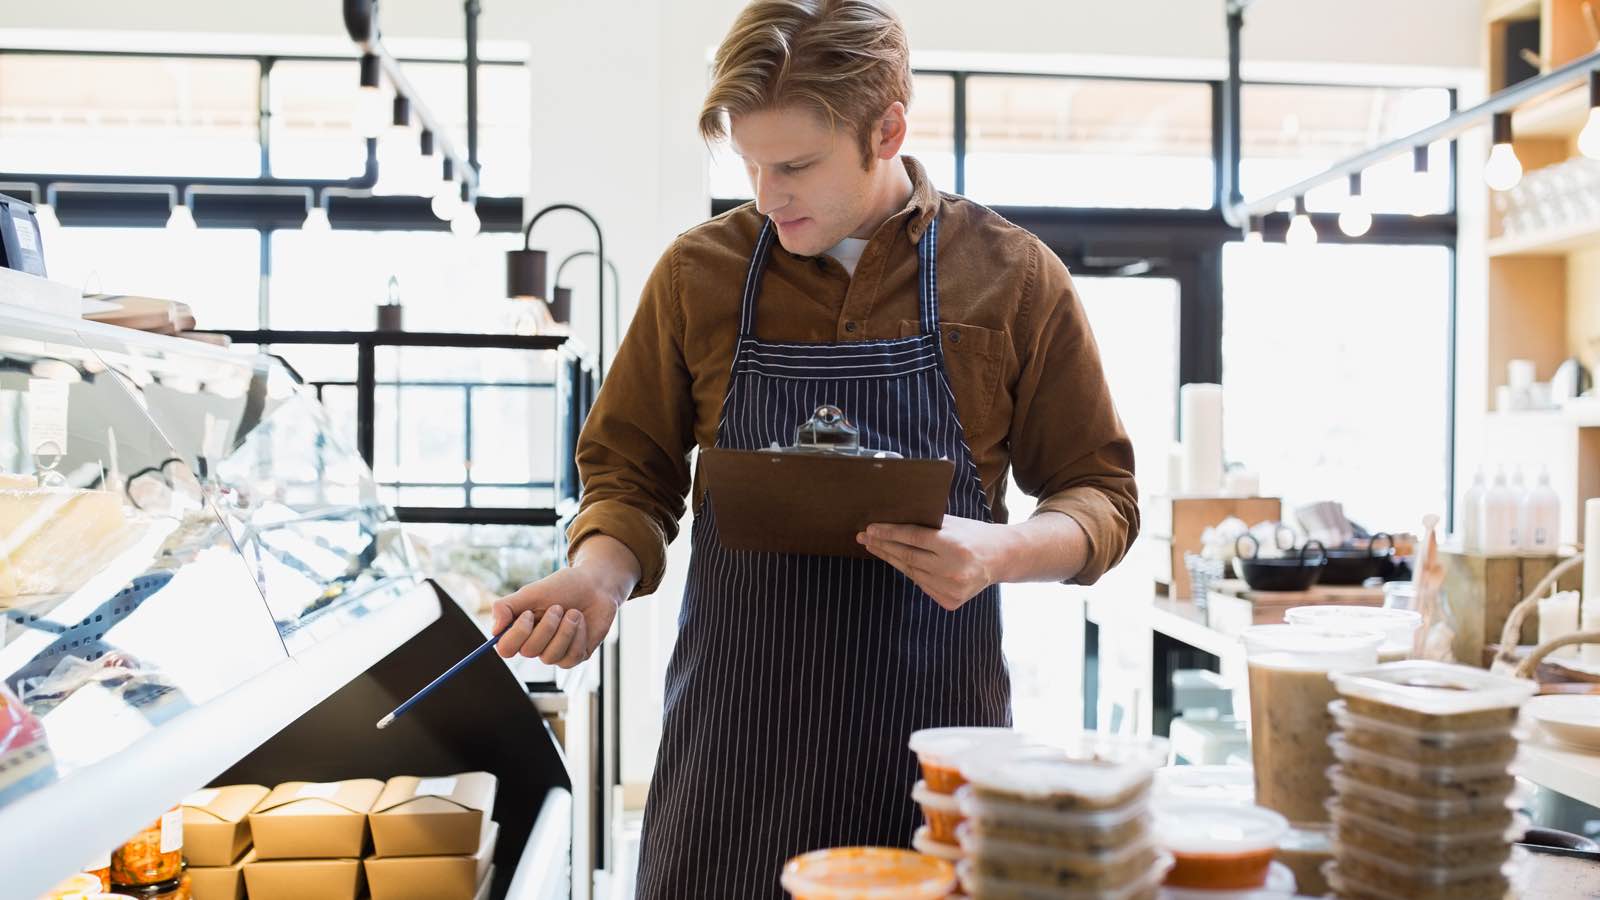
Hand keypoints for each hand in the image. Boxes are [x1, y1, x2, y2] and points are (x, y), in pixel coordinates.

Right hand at [491, 538, 637, 667]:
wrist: (595, 585)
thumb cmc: (562, 587)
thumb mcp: (531, 592)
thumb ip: (506, 607)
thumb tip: (494, 631)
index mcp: (521, 630)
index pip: (505, 649)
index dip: (516, 634)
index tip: (529, 613)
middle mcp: (536, 645)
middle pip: (529, 651)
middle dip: (546, 627)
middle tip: (558, 607)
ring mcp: (556, 652)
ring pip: (550, 657)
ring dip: (564, 630)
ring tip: (573, 612)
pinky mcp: (576, 656)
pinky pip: (571, 657)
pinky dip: (578, 636)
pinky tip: (582, 622)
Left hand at [858, 515, 1013, 610]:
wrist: (1002, 558)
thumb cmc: (975, 535)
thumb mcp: (954, 524)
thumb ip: (927, 524)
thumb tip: (892, 522)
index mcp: (954, 546)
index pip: (913, 538)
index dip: (889, 533)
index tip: (870, 529)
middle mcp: (952, 570)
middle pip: (907, 557)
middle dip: (883, 546)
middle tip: (864, 538)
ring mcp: (951, 589)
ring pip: (911, 573)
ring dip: (891, 559)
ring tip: (875, 548)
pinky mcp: (950, 601)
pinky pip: (922, 585)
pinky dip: (910, 573)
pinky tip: (897, 562)